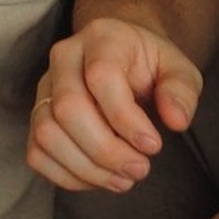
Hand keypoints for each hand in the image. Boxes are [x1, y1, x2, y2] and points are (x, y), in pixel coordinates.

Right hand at [25, 17, 203, 195]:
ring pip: (46, 133)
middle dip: (105, 150)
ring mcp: (45, 87)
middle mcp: (64, 58)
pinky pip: (37, 152)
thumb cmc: (151, 66)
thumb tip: (176, 121)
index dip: (125, 119)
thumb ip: (182, 91)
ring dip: (86, 167)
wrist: (123, 59)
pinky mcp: (37, 115)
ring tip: (122, 179)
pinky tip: (99, 178)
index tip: (153, 146)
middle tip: (140, 169)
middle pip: (67, 109)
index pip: (101, 77)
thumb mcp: (180, 69)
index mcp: (102, 38)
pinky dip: (67, 176)